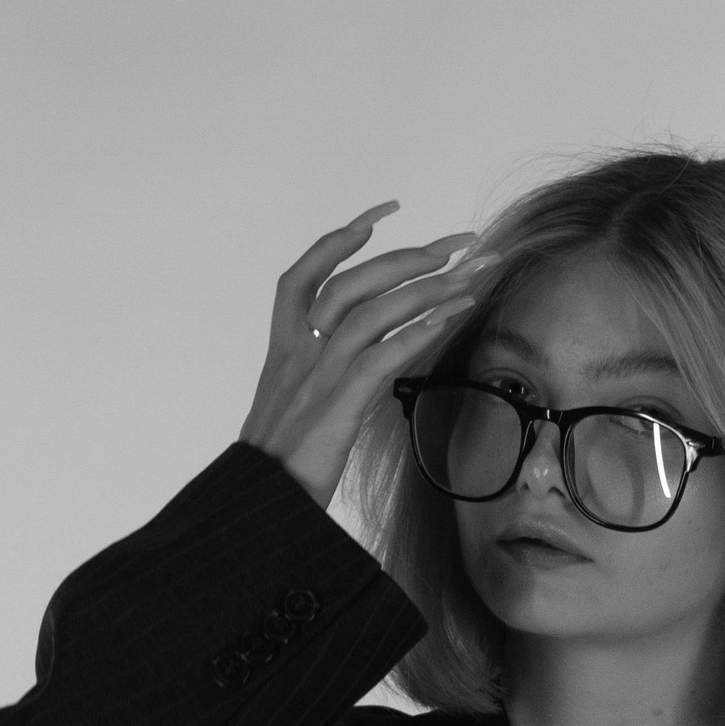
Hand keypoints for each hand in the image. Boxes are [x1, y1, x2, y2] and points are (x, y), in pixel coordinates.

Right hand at [240, 203, 489, 510]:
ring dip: (427, 289)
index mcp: (283, 352)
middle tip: (461, 243)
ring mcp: (316, 379)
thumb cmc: (276, 473)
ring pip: (371, 313)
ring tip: (469, 278)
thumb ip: (317, 383)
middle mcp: (298, 355)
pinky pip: (378, 358)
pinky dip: (414, 333)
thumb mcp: (291, 414)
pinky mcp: (335, 409)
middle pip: (352, 282)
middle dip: (410, 255)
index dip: (340, 239)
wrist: (254, 510)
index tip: (382, 215)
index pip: (304, 275)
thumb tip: (359, 371)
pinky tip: (448, 319)